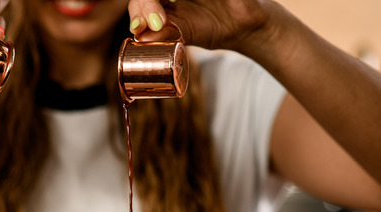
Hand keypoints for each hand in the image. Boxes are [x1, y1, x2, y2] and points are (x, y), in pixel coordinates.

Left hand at [127, 0, 275, 53]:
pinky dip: (171, 0)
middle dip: (144, 6)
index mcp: (162, 3)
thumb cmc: (213, 29)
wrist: (244, 25)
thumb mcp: (186, 34)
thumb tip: (141, 38)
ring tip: (160, 20)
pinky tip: (172, 6)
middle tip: (147, 24)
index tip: (138, 28)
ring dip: (153, 2)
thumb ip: (165, 34)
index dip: (136, 13)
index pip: (140, 3)